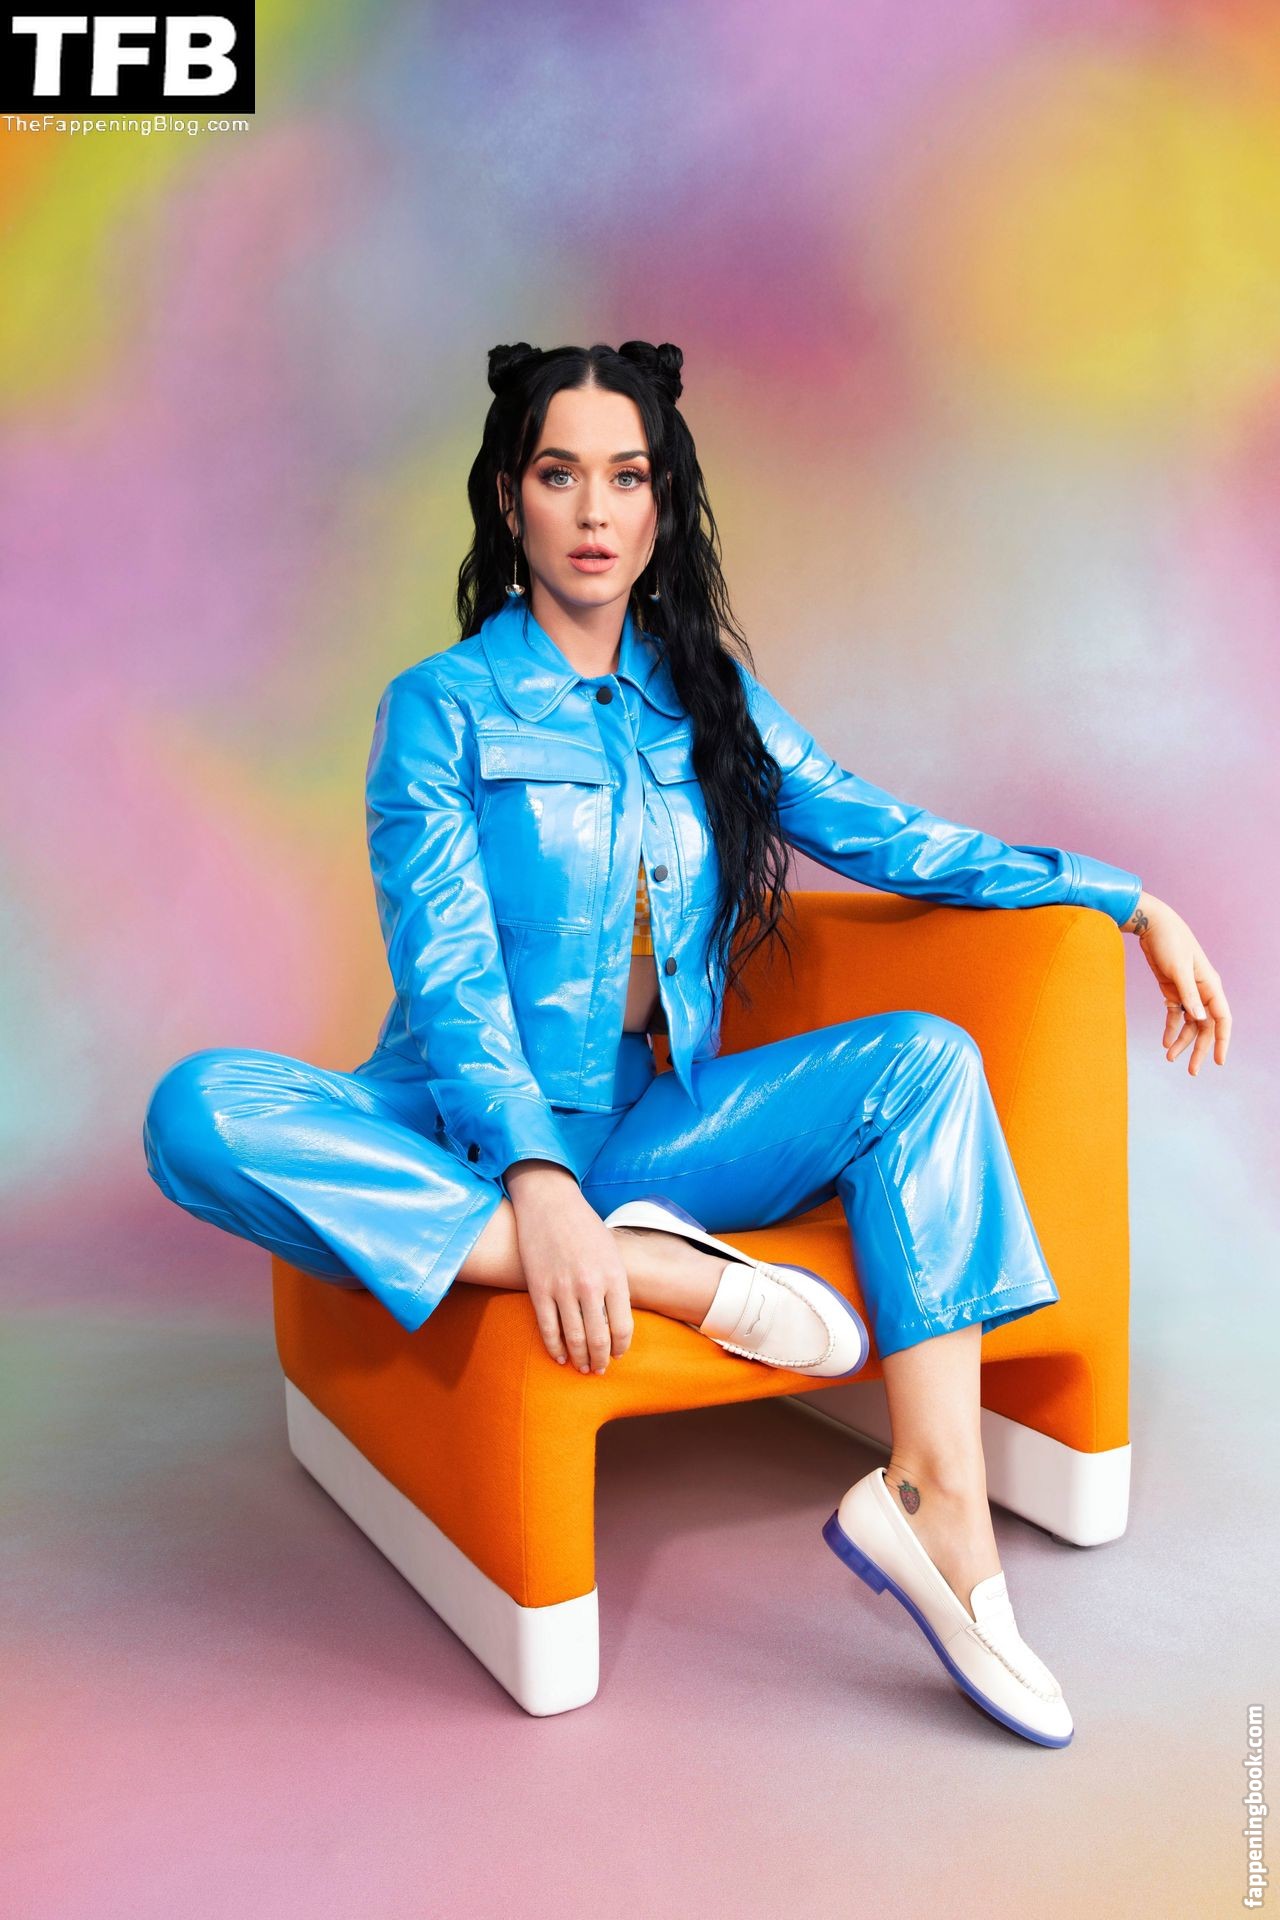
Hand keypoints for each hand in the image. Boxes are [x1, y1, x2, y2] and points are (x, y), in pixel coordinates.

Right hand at [503, 1164, 634, 1372]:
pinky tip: (560, 1356)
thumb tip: (616, 1321)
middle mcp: (589, 1286)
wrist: (550, 1203)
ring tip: (583, 1367)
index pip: (622, 1327)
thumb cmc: (584, 1227)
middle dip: (601, 1360)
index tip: (618, 1354)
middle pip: (599, 1338)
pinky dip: (555, 1348)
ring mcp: (562, 1289)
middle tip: (600, 1369)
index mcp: (613, 1276)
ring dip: (579, 1358)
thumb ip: (615, 1285)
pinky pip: (548, 1328)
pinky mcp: (539, 1289)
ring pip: (573, 1338)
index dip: (621, 1347)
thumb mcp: (611, 1253)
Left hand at [1122, 891, 1230, 1074]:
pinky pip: (1175, 1015)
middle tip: (1192, 1071)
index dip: (1222, 1040)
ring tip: (1170, 1058)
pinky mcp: (1172, 991)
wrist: (1152, 926)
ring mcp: (1188, 992)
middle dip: (1200, 1049)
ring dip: (1182, 1042)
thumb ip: (1189, 995)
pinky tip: (1166, 1043)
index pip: (1222, 1018)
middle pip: (1205, 1026)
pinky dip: (1171, 1030)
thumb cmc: (1169, 943)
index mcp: (1210, 986)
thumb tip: (1200, 1020)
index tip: (1218, 1060)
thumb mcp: (1178, 969)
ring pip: (1190, 1024)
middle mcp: (1202, 991)